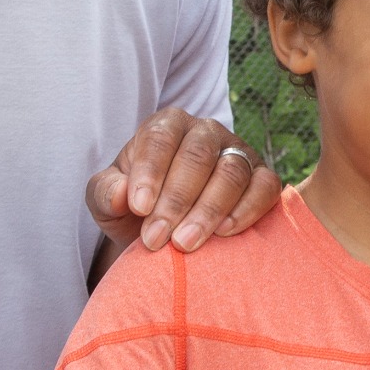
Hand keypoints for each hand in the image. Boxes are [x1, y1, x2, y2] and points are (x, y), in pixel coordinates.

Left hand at [85, 108, 280, 253]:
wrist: (170, 233)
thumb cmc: (137, 211)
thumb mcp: (107, 203)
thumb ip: (105, 193)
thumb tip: (123, 195)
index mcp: (167, 125)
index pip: (160, 139)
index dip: (150, 172)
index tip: (139, 208)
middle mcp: (206, 132)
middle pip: (197, 156)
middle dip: (176, 200)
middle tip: (156, 238)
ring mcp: (239, 153)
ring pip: (231, 172)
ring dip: (207, 210)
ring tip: (184, 243)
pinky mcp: (263, 178)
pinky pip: (264, 188)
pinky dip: (247, 209)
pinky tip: (224, 233)